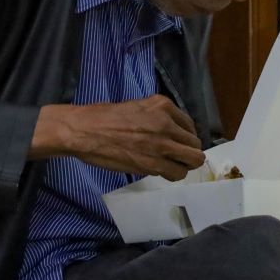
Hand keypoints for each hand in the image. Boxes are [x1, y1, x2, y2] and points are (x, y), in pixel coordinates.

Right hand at [31, 94, 204, 179]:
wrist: (84, 130)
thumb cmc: (105, 117)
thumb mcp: (137, 106)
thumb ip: (158, 116)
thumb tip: (171, 131)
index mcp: (163, 105)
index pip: (190, 126)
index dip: (186, 137)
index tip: (178, 143)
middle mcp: (167, 123)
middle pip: (195, 144)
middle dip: (189, 152)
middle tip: (178, 157)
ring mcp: (162, 143)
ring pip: (193, 160)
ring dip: (185, 164)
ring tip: (173, 166)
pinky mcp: (154, 163)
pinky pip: (177, 173)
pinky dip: (173, 174)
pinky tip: (164, 171)